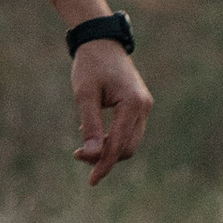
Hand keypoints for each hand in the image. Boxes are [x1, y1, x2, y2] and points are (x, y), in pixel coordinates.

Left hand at [71, 41, 152, 187]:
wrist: (101, 41)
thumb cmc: (90, 65)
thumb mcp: (84, 95)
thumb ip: (90, 125)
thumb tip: (90, 155)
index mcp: (132, 103)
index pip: (119, 145)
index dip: (104, 164)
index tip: (91, 181)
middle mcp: (143, 106)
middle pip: (127, 148)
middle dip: (104, 157)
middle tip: (78, 154)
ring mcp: (144, 106)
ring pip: (130, 142)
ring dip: (109, 149)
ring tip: (84, 146)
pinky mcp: (139, 105)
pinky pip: (129, 131)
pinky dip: (112, 138)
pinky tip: (93, 134)